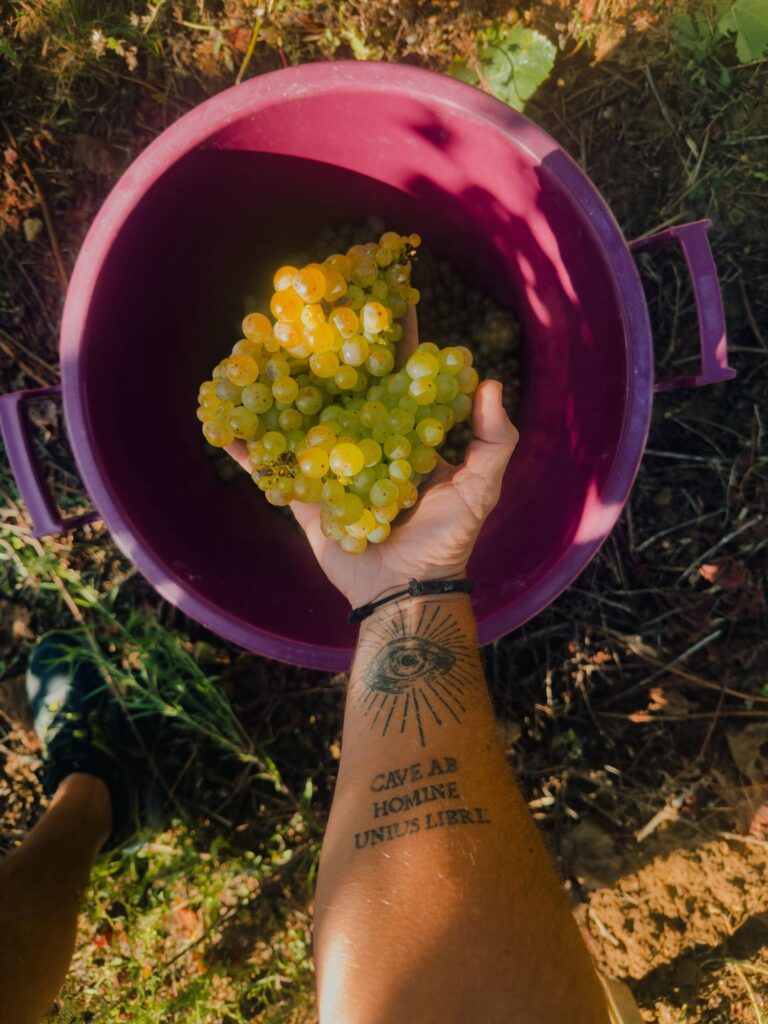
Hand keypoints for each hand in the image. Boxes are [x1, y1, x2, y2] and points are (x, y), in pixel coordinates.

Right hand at [226, 306, 518, 608]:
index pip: (399, 374)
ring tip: (258, 351)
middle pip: (345, 385)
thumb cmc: (447, 540)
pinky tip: (221, 424)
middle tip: (311, 308)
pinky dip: (246, 450)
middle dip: (329, 348)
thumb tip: (487, 381)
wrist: (405, 592)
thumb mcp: (481, 489)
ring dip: (280, 388)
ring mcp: (331, 465)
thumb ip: (493, 440)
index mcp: (405, 432)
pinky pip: (271, 468)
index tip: (384, 294)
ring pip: (302, 418)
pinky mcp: (305, 495)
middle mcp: (366, 440)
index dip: (394, 337)